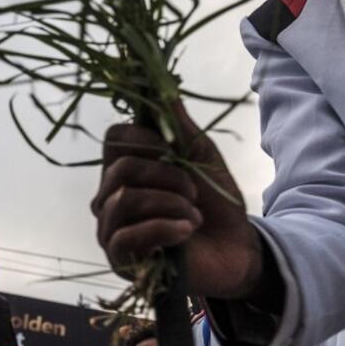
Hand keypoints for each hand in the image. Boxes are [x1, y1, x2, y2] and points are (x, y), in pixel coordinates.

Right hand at [91, 103, 263, 299]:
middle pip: (122, 169)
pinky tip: (185, 232)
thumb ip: (179, 126)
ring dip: (170, 204)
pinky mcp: (118, 259)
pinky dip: (163, 229)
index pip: (114, 138)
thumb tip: (162, 86)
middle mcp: (108, 196)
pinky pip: (127, 236)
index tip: (177, 155)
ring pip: (124, 200)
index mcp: (124, 167)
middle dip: (168, 177)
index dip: (147, 141)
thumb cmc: (216, 203)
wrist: (235, 250)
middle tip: (194, 192)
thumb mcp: (203, 157)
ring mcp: (109, 228)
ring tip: (193, 216)